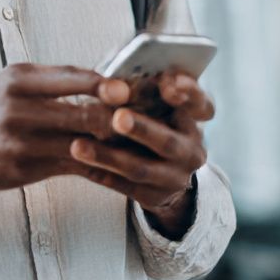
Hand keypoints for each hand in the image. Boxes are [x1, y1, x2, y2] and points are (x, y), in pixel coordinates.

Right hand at [0, 63, 129, 210]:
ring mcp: (21, 141)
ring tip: (136, 142)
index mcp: (20, 80)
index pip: (73, 78)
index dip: (105, 85)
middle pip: (81, 113)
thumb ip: (54, 79)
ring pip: (79, 142)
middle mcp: (19, 108)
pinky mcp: (23, 169)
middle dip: (116, 117)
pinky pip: (70, 166)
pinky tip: (114, 164)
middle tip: (143, 118)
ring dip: (111, 144)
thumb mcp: (14, 81)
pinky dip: (95, 164)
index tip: (129, 88)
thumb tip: (103, 77)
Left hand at [67, 70, 213, 238]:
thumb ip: (147, 89)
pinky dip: (101, 174)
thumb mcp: (158, 102)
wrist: (164, 171)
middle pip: (167, 141)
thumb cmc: (153, 121)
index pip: (201, 105)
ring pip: (140, 168)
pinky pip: (125, 187)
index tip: (168, 85)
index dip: (187, 93)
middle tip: (118, 117)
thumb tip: (117, 82)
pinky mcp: (156, 197)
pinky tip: (78, 163)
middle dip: (141, 129)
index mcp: (195, 120)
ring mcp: (176, 178)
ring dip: (108, 157)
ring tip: (77, 146)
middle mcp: (192, 150)